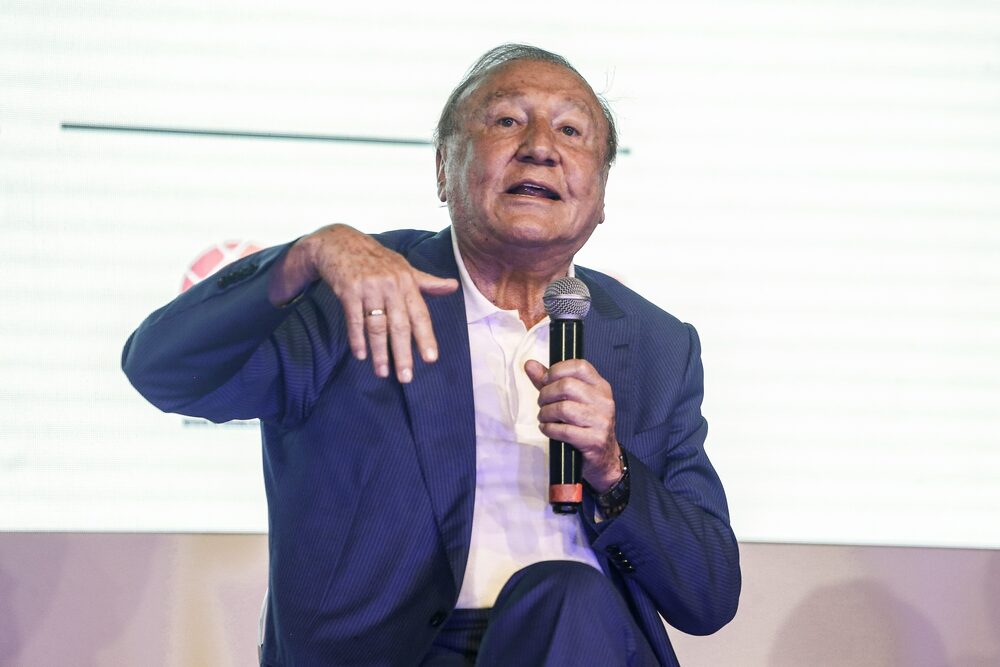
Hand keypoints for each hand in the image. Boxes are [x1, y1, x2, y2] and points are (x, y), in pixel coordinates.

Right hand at [269, 224, 457, 381]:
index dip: (426, 337)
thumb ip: (427, 282)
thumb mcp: (403, 267)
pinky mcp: (348, 289)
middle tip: (406, 377)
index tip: (431, 359)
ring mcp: (369, 287)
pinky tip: (361, 355)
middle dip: (403, 353)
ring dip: (379, 352)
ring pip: (376, 325)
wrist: (339, 243)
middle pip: (399, 325)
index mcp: (407, 281)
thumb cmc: (375, 259)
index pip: (420, 314)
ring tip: (382, 372)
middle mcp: (391, 284)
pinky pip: (354, 319)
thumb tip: (454, 286)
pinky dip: (357, 339)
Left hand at [524, 358, 622, 491]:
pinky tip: (547, 429)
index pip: (579, 366)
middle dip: (546, 394)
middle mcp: (603, 401)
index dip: (557, 370)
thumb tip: (529, 364)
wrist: (604, 457)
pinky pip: (564, 430)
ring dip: (546, 413)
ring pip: (564, 408)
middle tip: (542, 403)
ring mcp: (601, 420)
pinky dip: (549, 429)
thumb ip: (550, 382)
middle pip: (567, 386)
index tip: (546, 381)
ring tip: (544, 417)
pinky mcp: (594, 440)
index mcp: (600, 386)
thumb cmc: (585, 425)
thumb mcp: (572, 400)